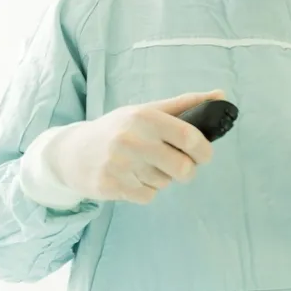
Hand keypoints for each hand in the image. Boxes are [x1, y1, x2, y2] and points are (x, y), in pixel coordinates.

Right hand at [46, 91, 221, 203]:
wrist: (69, 151)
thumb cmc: (117, 129)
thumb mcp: (146, 111)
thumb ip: (184, 104)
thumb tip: (221, 95)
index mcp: (145, 117)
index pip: (189, 137)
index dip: (204, 151)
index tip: (204, 155)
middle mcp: (132, 139)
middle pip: (182, 168)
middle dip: (187, 171)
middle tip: (180, 166)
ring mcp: (120, 164)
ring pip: (165, 183)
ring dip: (162, 178)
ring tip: (144, 166)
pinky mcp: (110, 186)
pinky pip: (148, 196)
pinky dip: (146, 190)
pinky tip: (131, 177)